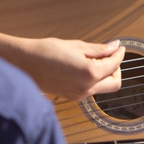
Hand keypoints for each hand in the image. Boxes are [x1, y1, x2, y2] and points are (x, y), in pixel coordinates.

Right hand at [0, 28, 124, 100]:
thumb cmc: (46, 52)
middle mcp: (86, 88)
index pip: (114, 65)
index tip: (119, 47)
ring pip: (103, 88)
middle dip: (116, 68)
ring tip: (95, 58)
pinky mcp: (72, 97)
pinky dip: (94, 79)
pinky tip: (85, 66)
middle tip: (110, 55)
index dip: (119, 54)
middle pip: (115, 83)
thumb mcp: (76, 46)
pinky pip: (91, 90)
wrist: (24, 64)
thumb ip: (99, 49)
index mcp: (89, 73)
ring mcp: (79, 95)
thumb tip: (114, 46)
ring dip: (105, 74)